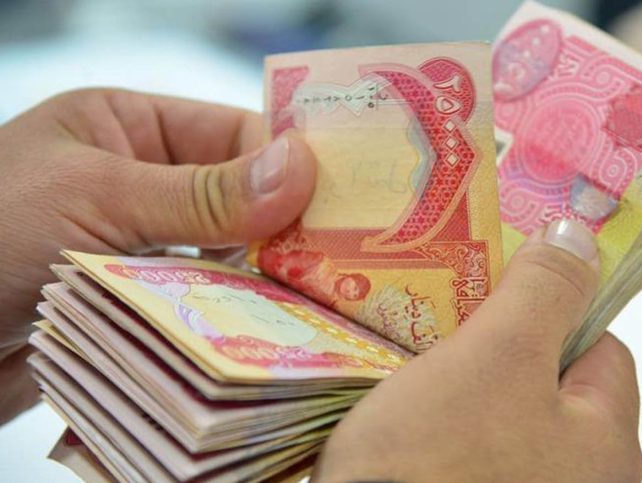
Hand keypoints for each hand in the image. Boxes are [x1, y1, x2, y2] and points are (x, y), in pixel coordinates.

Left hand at [0, 88, 316, 423]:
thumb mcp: (95, 196)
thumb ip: (201, 191)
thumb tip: (301, 168)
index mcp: (127, 127)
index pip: (234, 133)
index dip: (290, 162)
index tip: (342, 200)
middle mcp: (140, 181)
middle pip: (240, 196)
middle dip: (285, 225)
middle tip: (344, 257)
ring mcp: (141, 245)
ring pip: (228, 254)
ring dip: (264, 275)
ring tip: (318, 296)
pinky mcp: (139, 303)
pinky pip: (204, 301)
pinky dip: (237, 313)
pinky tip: (272, 326)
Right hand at [315, 220, 641, 481]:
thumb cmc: (436, 463)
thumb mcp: (497, 358)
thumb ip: (545, 291)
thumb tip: (579, 237)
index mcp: (606, 446)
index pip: (602, 346)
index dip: (556, 304)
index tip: (501, 284)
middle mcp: (576, 480)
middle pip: (545, 381)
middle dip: (496, 342)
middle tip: (446, 314)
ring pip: (497, 413)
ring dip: (458, 382)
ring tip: (411, 355)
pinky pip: (462, 448)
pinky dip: (435, 423)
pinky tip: (398, 410)